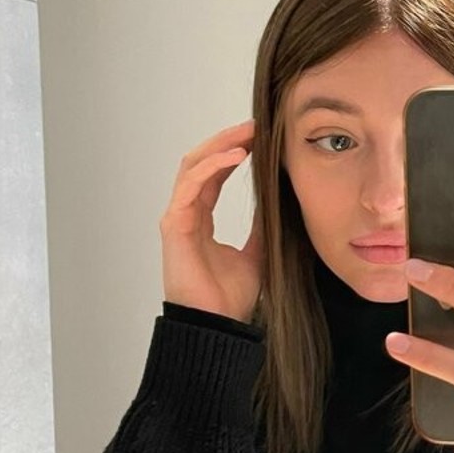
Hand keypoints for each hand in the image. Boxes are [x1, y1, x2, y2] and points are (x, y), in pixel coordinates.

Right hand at [159, 118, 264, 323]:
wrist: (216, 326)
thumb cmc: (229, 297)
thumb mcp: (256, 253)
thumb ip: (262, 226)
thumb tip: (279, 203)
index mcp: (201, 219)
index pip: (212, 174)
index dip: (232, 152)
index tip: (258, 138)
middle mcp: (186, 214)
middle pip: (200, 163)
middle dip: (226, 141)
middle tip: (254, 126)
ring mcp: (178, 218)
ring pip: (192, 167)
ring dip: (219, 146)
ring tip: (246, 134)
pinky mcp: (175, 226)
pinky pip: (191, 186)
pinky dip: (212, 167)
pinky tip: (235, 157)